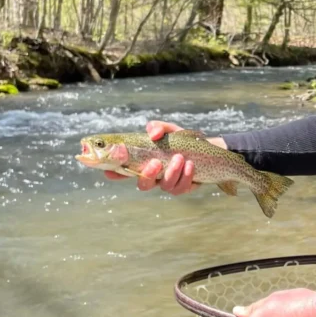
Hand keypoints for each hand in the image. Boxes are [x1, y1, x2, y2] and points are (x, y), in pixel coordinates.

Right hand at [104, 120, 224, 194]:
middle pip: (144, 184)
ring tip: (180, 158)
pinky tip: (190, 165)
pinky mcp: (184, 187)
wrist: (206, 149)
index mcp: (144, 162)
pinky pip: (182, 188)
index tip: (109, 172)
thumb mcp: (169, 130)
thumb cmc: (180, 140)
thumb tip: (153, 134)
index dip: (115, 173)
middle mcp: (154, 176)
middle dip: (149, 175)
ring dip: (172, 172)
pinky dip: (186, 176)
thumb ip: (159, 128)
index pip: (125, 170)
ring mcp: (168, 183)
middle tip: (156, 163)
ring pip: (165, 186)